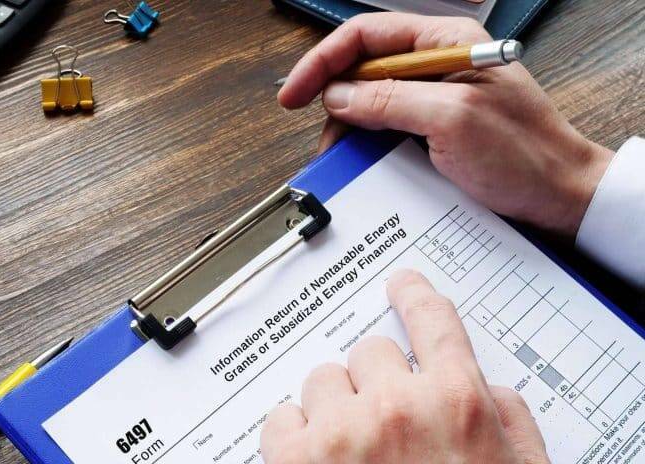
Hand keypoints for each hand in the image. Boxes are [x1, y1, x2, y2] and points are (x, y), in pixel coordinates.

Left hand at [261, 270, 549, 463]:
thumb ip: (508, 418)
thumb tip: (486, 385)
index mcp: (456, 403)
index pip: (433, 321)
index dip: (415, 295)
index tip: (403, 285)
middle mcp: (395, 408)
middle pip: (370, 350)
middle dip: (377, 382)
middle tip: (386, 422)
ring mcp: (341, 433)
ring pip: (323, 379)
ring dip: (337, 407)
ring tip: (353, 450)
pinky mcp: (294, 462)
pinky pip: (282, 416)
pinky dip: (295, 434)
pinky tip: (316, 461)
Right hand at [278, 13, 613, 236]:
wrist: (558, 196)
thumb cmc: (525, 154)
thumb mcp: (452, 120)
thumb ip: (391, 100)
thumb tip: (339, 94)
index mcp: (446, 43)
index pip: (367, 36)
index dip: (324, 62)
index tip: (295, 92)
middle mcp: (436, 64)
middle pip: (364, 68)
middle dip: (333, 99)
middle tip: (321, 136)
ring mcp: (435, 97)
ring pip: (371, 100)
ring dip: (348, 127)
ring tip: (339, 155)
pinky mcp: (434, 127)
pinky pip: (387, 126)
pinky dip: (367, 143)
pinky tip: (361, 160)